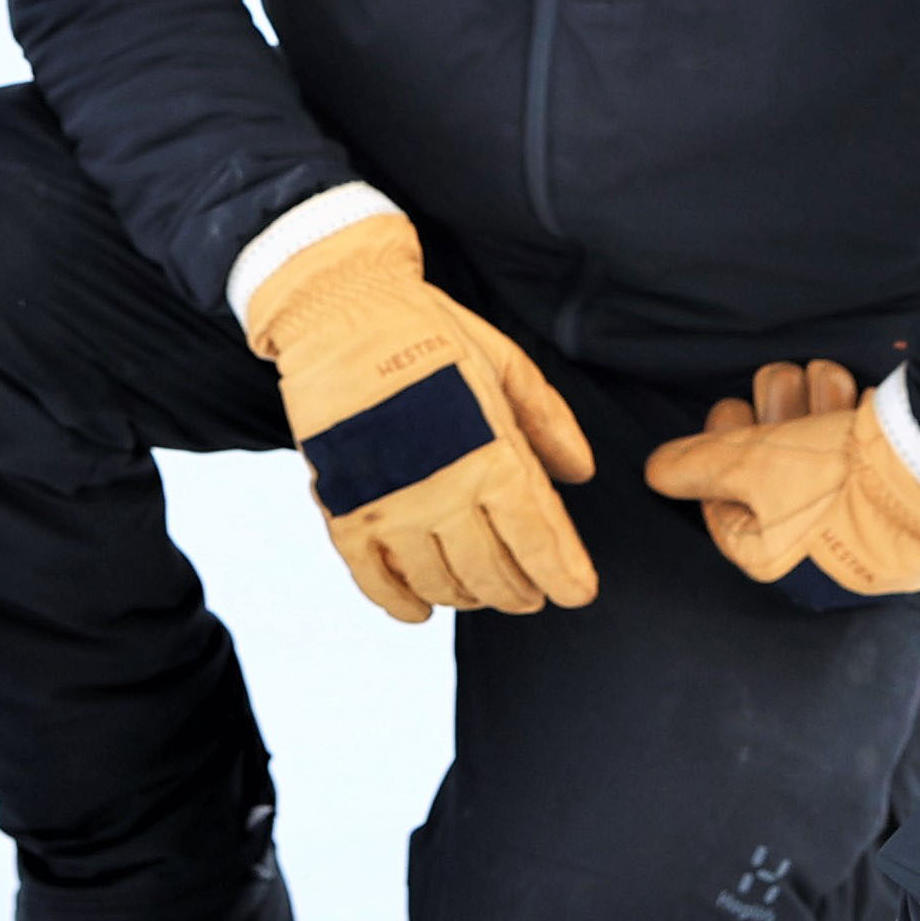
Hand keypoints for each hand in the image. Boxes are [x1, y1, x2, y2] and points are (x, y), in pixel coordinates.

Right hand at [244, 207, 600, 623]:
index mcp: (489, 452)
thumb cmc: (428, 331)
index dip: (563, 573)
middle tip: (531, 594)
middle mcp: (442, 490)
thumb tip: (580, 473)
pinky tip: (421, 610)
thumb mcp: (504, 363)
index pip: (537, 537)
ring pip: (439, 584)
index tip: (579, 594)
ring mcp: (390, 505)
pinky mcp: (345, 509)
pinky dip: (400, 604)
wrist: (338, 311)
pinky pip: (374, 580)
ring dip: (468, 597)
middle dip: (520, 591)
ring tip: (481, 592)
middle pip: (492, 572)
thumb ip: (547, 421)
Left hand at [641, 361, 919, 598]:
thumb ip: (694, 467)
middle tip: (784, 391)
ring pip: (814, 453)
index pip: (726, 505)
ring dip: (812, 408)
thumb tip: (654, 473)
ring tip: (826, 384)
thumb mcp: (750, 465)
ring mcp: (863, 526)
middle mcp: (820, 553)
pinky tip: (856, 397)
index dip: (720, 453)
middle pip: (773, 474)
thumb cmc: (836, 478)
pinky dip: (852, 419)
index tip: (729, 411)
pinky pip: (859, 453)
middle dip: (776, 420)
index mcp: (780, 562)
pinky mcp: (899, 497)